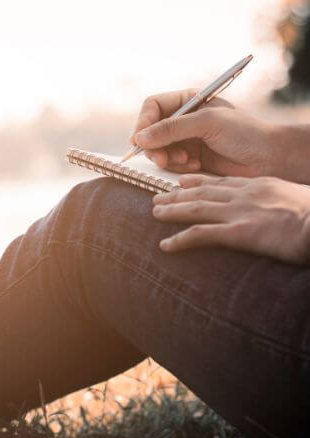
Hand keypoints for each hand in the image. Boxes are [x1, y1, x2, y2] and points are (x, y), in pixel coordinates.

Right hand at [130, 89, 279, 177]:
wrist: (267, 158)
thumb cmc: (244, 133)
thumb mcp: (206, 124)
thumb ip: (172, 128)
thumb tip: (139, 138)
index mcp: (189, 100)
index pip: (153, 106)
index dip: (143, 122)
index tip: (140, 140)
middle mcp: (184, 119)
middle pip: (151, 130)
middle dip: (154, 146)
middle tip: (162, 159)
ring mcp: (186, 139)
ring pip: (158, 149)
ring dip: (168, 157)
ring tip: (188, 162)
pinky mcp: (190, 158)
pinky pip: (170, 163)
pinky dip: (178, 167)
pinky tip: (196, 166)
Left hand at [152, 174, 309, 264]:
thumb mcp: (297, 199)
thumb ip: (279, 201)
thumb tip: (276, 210)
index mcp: (260, 185)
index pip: (222, 181)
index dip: (199, 181)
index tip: (183, 182)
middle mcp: (245, 195)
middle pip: (203, 192)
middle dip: (178, 194)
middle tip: (158, 197)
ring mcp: (240, 212)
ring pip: (196, 208)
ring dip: (172, 211)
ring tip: (154, 213)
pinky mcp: (239, 233)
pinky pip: (201, 235)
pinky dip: (180, 240)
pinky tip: (165, 246)